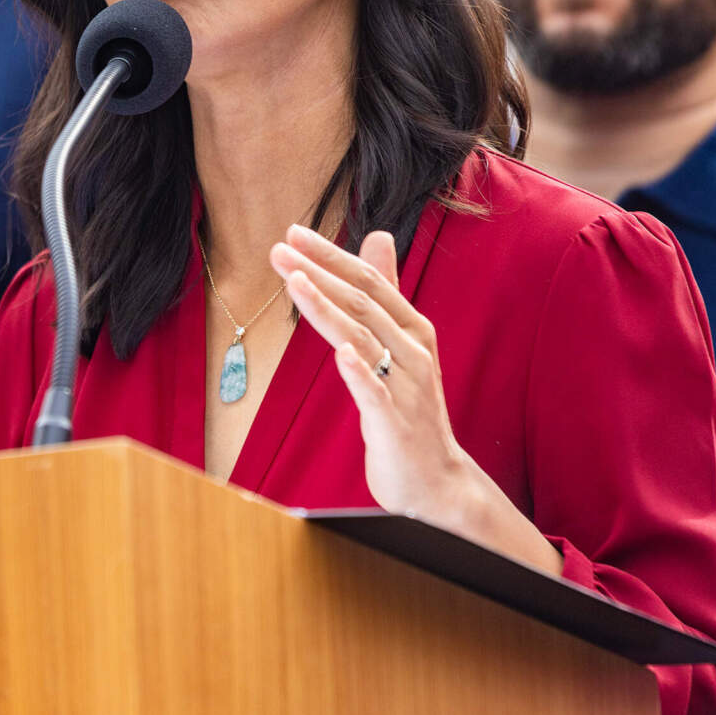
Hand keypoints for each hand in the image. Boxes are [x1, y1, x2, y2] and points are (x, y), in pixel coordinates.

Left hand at [269, 224, 559, 572]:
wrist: (436, 480)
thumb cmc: (410, 409)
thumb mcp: (399, 345)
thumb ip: (386, 293)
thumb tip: (379, 236)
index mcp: (413, 328)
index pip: (368, 281)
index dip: (331, 256)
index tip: (293, 234)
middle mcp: (413, 350)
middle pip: (361, 302)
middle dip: (318, 272)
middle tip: (279, 249)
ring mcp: (406, 387)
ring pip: (361, 338)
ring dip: (326, 308)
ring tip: (295, 281)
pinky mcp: (395, 423)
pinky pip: (374, 393)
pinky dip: (358, 371)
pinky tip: (339, 353)